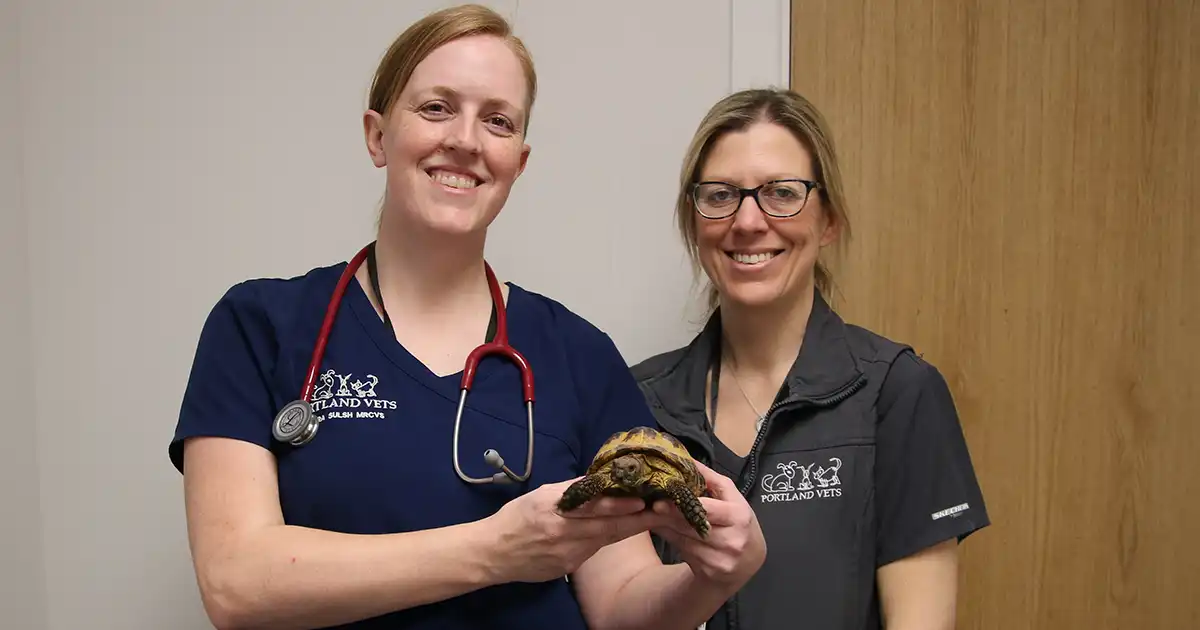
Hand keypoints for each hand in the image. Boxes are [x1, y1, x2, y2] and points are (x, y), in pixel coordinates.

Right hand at [482, 477, 661, 583]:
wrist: (492, 554)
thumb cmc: (515, 518)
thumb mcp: (540, 495)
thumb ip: (570, 489)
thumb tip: (599, 479)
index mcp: (554, 510)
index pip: (594, 506)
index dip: (621, 505)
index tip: (644, 499)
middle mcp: (563, 533)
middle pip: (608, 527)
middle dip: (638, 520)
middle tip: (663, 510)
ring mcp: (567, 554)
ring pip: (605, 539)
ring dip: (630, 529)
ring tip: (653, 518)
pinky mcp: (568, 568)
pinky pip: (593, 551)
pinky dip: (608, 540)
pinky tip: (623, 532)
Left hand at [650, 461, 765, 587]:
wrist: (749, 560)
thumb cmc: (738, 522)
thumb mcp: (733, 498)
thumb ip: (711, 479)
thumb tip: (687, 459)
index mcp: (738, 516)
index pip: (706, 509)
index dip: (682, 504)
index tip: (661, 498)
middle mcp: (732, 540)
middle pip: (691, 525)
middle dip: (668, 515)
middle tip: (650, 505)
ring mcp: (721, 559)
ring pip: (683, 539)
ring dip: (665, 527)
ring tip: (651, 515)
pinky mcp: (710, 571)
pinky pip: (683, 551)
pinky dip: (671, 538)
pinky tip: (663, 529)